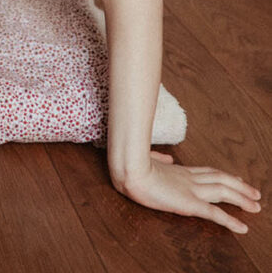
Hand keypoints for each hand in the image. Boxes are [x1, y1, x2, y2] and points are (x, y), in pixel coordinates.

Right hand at [118, 151, 261, 233]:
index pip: (207, 172)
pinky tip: (242, 227)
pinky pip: (215, 214)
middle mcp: (189, 178)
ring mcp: (191, 190)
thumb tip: (168, 157)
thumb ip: (158, 158)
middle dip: (240, 187)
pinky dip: (230, 221)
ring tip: (257, 206)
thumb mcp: (146, 159)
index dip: (223, 175)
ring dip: (242, 199)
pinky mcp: (189, 203)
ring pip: (224, 192)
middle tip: (255, 193)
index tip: (236, 178)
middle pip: (221, 179)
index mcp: (179, 170)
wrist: (129, 168)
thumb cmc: (131, 164)